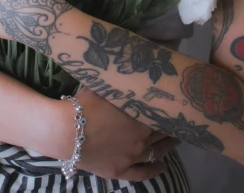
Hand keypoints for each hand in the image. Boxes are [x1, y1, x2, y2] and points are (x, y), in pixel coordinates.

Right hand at [57, 87, 180, 181]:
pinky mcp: (120, 170)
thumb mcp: (105, 87)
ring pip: (156, 153)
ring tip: (175, 139)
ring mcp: (131, 158)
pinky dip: (154, 170)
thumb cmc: (85, 105)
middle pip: (162, 134)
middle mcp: (142, 140)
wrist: (66, 131)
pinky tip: (162, 166)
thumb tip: (129, 70)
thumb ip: (121, 84)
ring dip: (167, 146)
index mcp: (141, 119)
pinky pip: (142, 173)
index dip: (169, 111)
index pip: (163, 116)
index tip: (175, 105)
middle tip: (177, 120)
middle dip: (170, 127)